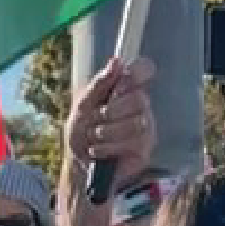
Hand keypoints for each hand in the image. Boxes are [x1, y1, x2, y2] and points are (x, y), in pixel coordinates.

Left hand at [62, 58, 155, 197]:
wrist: (78, 164)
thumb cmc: (81, 132)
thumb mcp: (83, 105)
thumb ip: (99, 84)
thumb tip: (116, 61)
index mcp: (125, 90)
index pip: (144, 70)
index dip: (138, 71)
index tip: (123, 80)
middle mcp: (140, 107)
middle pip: (140, 98)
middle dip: (111, 111)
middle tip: (97, 119)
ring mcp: (146, 128)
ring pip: (137, 122)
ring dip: (107, 131)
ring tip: (95, 137)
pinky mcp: (145, 149)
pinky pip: (133, 142)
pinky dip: (109, 146)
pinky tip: (99, 150)